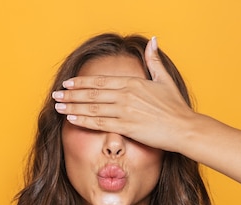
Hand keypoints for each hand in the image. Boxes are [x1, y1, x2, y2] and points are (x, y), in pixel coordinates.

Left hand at [51, 37, 197, 151]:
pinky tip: (71, 119)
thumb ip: (154, 60)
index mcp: (132, 83)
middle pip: (91, 93)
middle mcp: (125, 95)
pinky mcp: (127, 127)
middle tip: (55, 95)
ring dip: (72, 107)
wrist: (185, 128)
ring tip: (58, 107)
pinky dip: (84, 120)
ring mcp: (125, 111)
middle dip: (70, 94)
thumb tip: (153, 40)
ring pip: (92, 107)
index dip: (81, 82)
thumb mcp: (164, 80)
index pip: (100, 81)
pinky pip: (100, 123)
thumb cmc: (176, 107)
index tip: (68, 83)